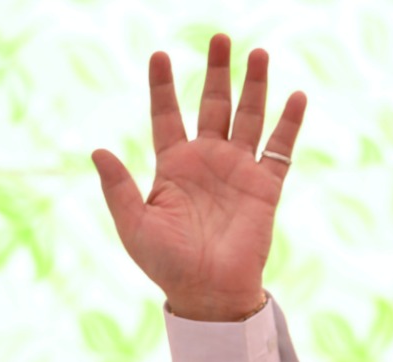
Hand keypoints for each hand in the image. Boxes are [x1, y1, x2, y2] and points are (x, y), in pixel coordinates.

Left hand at [91, 34, 305, 320]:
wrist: (207, 293)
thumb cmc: (166, 264)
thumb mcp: (134, 225)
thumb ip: (118, 188)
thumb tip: (96, 150)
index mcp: (173, 167)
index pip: (166, 115)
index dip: (162, 86)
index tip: (159, 54)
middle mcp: (206, 161)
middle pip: (212, 105)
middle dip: (217, 72)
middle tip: (220, 37)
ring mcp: (238, 171)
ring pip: (249, 117)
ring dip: (254, 86)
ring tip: (257, 54)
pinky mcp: (265, 186)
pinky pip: (280, 149)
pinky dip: (289, 123)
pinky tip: (295, 96)